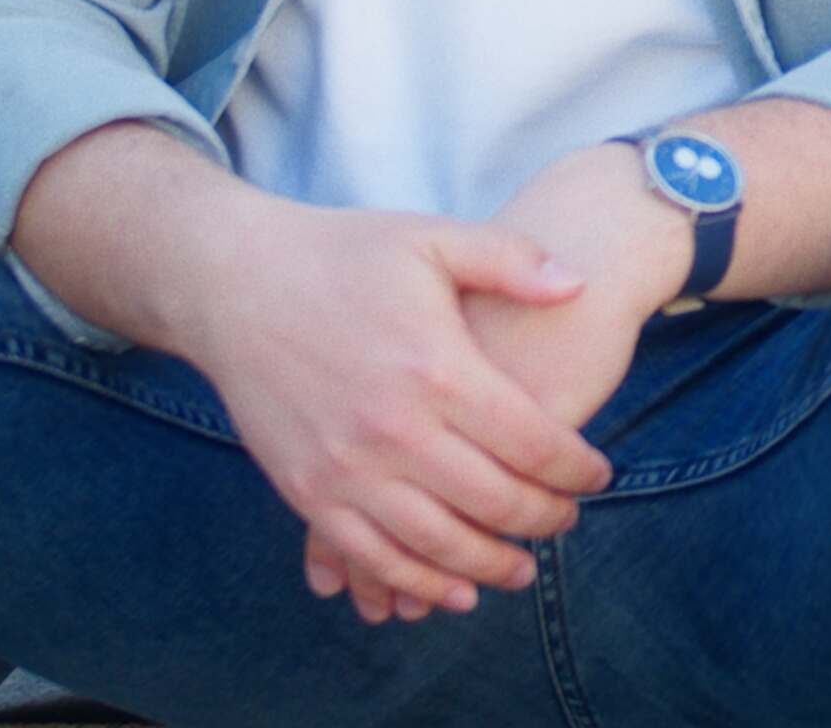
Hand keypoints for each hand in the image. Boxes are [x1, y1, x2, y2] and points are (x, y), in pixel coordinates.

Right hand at [158, 198, 614, 626]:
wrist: (232, 283)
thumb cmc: (342, 255)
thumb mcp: (432, 239)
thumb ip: (511, 260)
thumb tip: (578, 284)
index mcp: (438, 369)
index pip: (533, 443)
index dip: (576, 469)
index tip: (598, 475)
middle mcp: (394, 429)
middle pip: (494, 502)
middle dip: (543, 520)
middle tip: (567, 521)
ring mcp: (345, 468)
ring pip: (437, 544)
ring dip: (489, 566)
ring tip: (521, 571)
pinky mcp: (305, 491)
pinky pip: (371, 555)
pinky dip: (416, 584)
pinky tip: (451, 591)